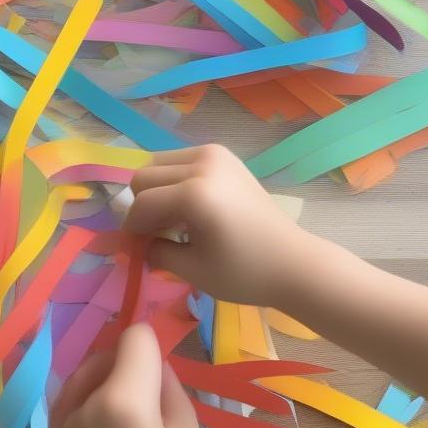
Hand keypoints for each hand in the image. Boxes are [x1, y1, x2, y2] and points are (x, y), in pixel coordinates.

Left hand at [59, 325, 196, 427]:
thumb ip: (170, 385)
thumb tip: (153, 360)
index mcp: (124, 399)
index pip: (134, 337)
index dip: (151, 344)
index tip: (160, 368)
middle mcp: (88, 398)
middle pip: (109, 350)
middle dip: (130, 361)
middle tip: (152, 397)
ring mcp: (68, 412)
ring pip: (91, 368)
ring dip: (111, 375)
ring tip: (133, 410)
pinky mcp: (60, 426)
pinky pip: (80, 391)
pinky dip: (96, 394)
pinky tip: (112, 423)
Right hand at [126, 144, 314, 305]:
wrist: (294, 262)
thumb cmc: (245, 273)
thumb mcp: (192, 270)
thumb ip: (155, 252)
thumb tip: (136, 244)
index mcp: (194, 194)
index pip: (143, 204)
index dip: (133, 228)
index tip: (134, 249)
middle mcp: (202, 164)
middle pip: (145, 176)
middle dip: (142, 207)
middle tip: (155, 235)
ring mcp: (214, 155)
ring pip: (159, 163)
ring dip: (156, 190)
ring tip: (172, 220)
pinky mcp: (223, 156)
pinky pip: (180, 160)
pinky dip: (173, 180)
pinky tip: (188, 207)